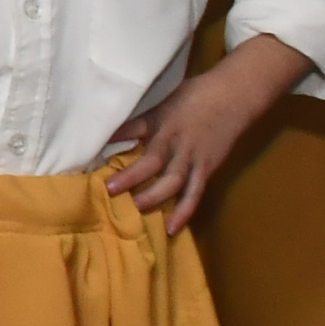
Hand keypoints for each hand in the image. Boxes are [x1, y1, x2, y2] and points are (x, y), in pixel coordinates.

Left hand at [104, 38, 303, 232]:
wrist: (232, 98)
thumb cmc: (192, 98)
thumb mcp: (160, 105)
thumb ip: (136, 122)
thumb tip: (106, 133)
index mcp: (161, 122)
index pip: (132, 131)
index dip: (114, 141)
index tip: (92, 156)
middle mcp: (176, 142)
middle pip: (152, 162)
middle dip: (131, 177)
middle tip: (109, 190)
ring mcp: (194, 157)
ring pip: (173, 181)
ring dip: (154, 196)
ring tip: (136, 208)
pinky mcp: (207, 170)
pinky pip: (194, 193)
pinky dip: (184, 211)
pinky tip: (172, 227)